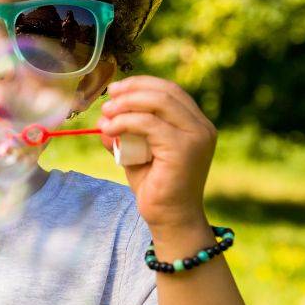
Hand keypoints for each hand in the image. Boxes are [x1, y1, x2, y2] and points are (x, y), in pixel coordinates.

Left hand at [96, 75, 216, 229]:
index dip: (141, 84)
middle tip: (108, 99)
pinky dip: (125, 121)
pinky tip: (109, 129)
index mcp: (195, 125)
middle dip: (132, 89)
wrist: (171, 219)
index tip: (116, 90)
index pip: (170, 91)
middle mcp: (201, 127)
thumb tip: (102, 118)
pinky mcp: (183, 148)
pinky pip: (149, 123)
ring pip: (158, 102)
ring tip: (106, 114)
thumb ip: (124, 134)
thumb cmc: (156, 187)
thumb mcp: (135, 153)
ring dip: (126, 103)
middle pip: (165, 91)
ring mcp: (196, 137)